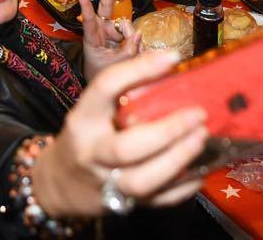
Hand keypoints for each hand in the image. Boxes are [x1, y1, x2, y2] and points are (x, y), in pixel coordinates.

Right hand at [32, 51, 207, 218]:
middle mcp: (92, 151)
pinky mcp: (123, 204)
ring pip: (143, 180)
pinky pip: (157, 201)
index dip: (139, 69)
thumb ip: (123, 93)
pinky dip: (182, 186)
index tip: (172, 57)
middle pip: (127, 147)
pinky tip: (200, 169)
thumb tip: (172, 68)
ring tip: (202, 137)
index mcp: (83, 119)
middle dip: (167, 130)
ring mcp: (107, 182)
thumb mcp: (92, 110)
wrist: (60, 183)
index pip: (106, 88)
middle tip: (198, 113)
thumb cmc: (86, 136)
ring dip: (178, 159)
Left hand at [77, 0, 140, 78]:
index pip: (88, 18)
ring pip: (128, 26)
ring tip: (131, 56)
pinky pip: (135, 35)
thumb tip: (138, 33)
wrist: (106, 86)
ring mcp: (113, 32)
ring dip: (132, 39)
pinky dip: (138, 44)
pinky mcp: (124, 36)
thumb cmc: (102, 75)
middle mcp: (102, 30)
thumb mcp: (114, 67)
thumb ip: (127, 50)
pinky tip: (136, 53)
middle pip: (106, 5)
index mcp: (92, 38)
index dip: (85, 3)